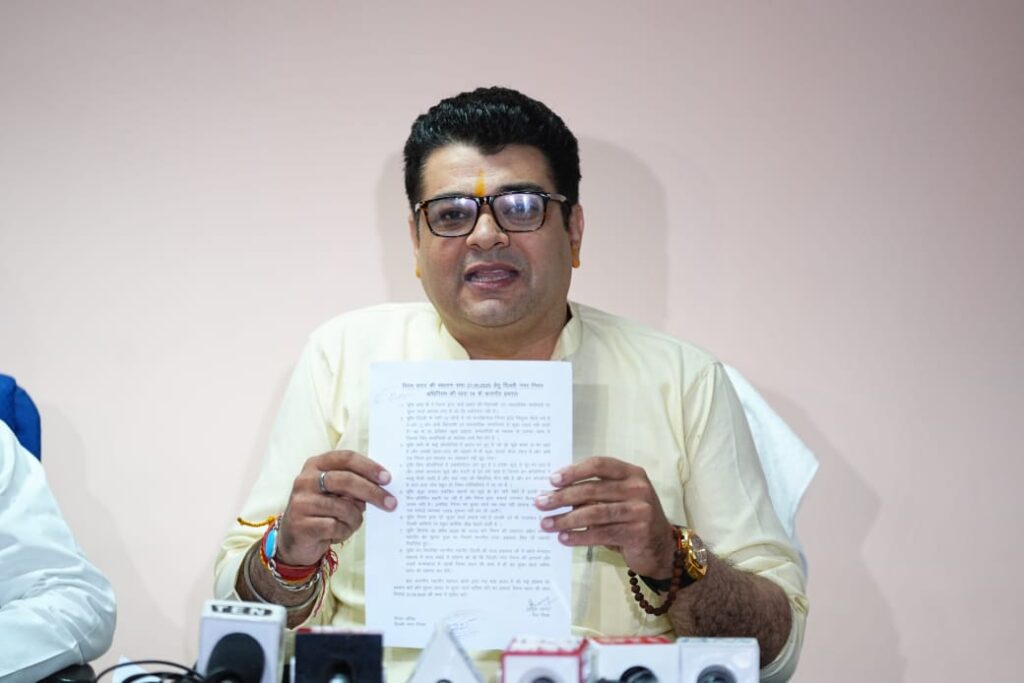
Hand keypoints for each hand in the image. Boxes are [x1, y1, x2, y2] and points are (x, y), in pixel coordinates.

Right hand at [276, 450, 395, 565]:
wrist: (295, 540)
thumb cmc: (322, 512)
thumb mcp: (337, 494)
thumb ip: (354, 486)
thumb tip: (383, 487)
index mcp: (316, 465)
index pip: (346, 458)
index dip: (369, 467)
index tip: (388, 478)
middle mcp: (305, 479)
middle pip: (346, 480)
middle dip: (372, 492)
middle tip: (391, 503)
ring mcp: (300, 501)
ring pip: (343, 507)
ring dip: (355, 518)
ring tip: (351, 524)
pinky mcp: (300, 523)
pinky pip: (334, 526)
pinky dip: (343, 531)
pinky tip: (337, 533)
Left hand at [535, 456, 674, 577]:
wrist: (662, 548)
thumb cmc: (632, 519)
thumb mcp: (618, 499)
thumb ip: (595, 493)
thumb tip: (555, 495)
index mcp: (632, 473)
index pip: (599, 465)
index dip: (574, 471)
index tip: (552, 480)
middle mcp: (638, 488)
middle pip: (592, 489)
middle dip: (562, 497)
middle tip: (540, 503)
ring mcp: (640, 510)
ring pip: (594, 513)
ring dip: (566, 519)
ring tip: (546, 524)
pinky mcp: (637, 533)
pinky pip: (601, 533)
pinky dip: (579, 536)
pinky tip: (564, 538)